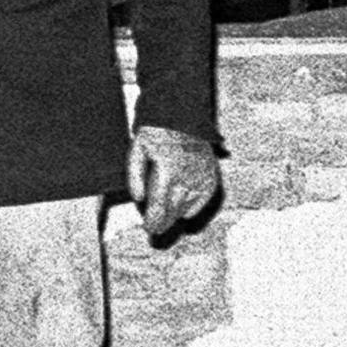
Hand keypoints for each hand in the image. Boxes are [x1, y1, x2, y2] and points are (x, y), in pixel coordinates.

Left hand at [126, 126, 221, 242]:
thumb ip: (135, 176)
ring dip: (175, 214)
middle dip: (163, 222)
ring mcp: (202, 179)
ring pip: (187, 208)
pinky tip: (183, 209)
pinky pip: (202, 201)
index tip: (149, 229)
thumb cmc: (156, 134)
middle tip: (155, 229)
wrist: (183, 117)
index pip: (159, 207)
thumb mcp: (137, 150)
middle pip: (174, 211)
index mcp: (167, 173)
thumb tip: (139, 199)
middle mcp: (187, 179)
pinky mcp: (211, 178)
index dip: (153, 222)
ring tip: (165, 217)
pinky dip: (192, 206)